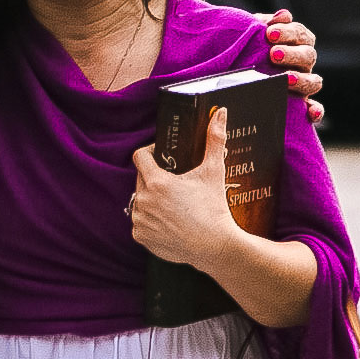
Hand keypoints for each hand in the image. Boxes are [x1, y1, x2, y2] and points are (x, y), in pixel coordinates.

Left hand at [129, 106, 242, 270]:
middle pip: (141, 179)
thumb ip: (215, 139)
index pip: (139, 157)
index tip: (161, 156)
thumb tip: (220, 112)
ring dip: (151, 199)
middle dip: (155, 178)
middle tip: (175, 183)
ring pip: (140, 201)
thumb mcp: (214, 171)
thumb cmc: (214, 207)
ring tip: (173, 203)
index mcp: (157, 182)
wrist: (215, 246)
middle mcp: (144, 201)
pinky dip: (151, 221)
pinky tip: (168, 221)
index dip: (150, 153)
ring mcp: (140, 220)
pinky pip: (141, 222)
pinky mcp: (141, 237)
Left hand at [254, 8, 324, 123]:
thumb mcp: (252, 35)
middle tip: (273, 54)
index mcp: (295, 43)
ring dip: (301, 79)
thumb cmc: (247, 50)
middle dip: (292, 53)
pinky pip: (315, 109)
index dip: (288, 32)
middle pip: (308, 55)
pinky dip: (316, 111)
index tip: (269, 32)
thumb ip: (264, 23)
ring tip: (285, 78)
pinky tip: (310, 113)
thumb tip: (283, 15)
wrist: (234, 74)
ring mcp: (303, 84)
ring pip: (314, 81)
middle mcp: (303, 64)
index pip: (300, 34)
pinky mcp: (301, 106)